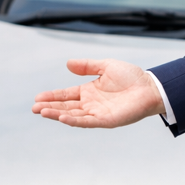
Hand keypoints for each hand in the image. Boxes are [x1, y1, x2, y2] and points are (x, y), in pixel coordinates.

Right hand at [32, 59, 163, 127]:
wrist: (151, 87)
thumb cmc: (132, 77)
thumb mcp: (106, 66)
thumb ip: (88, 66)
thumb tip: (68, 63)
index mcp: (90, 91)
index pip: (66, 95)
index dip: (52, 96)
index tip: (37, 97)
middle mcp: (91, 104)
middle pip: (66, 106)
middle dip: (50, 107)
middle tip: (34, 108)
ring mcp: (98, 113)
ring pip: (73, 115)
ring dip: (57, 114)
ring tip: (42, 112)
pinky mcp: (106, 120)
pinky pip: (87, 121)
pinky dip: (74, 120)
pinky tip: (62, 117)